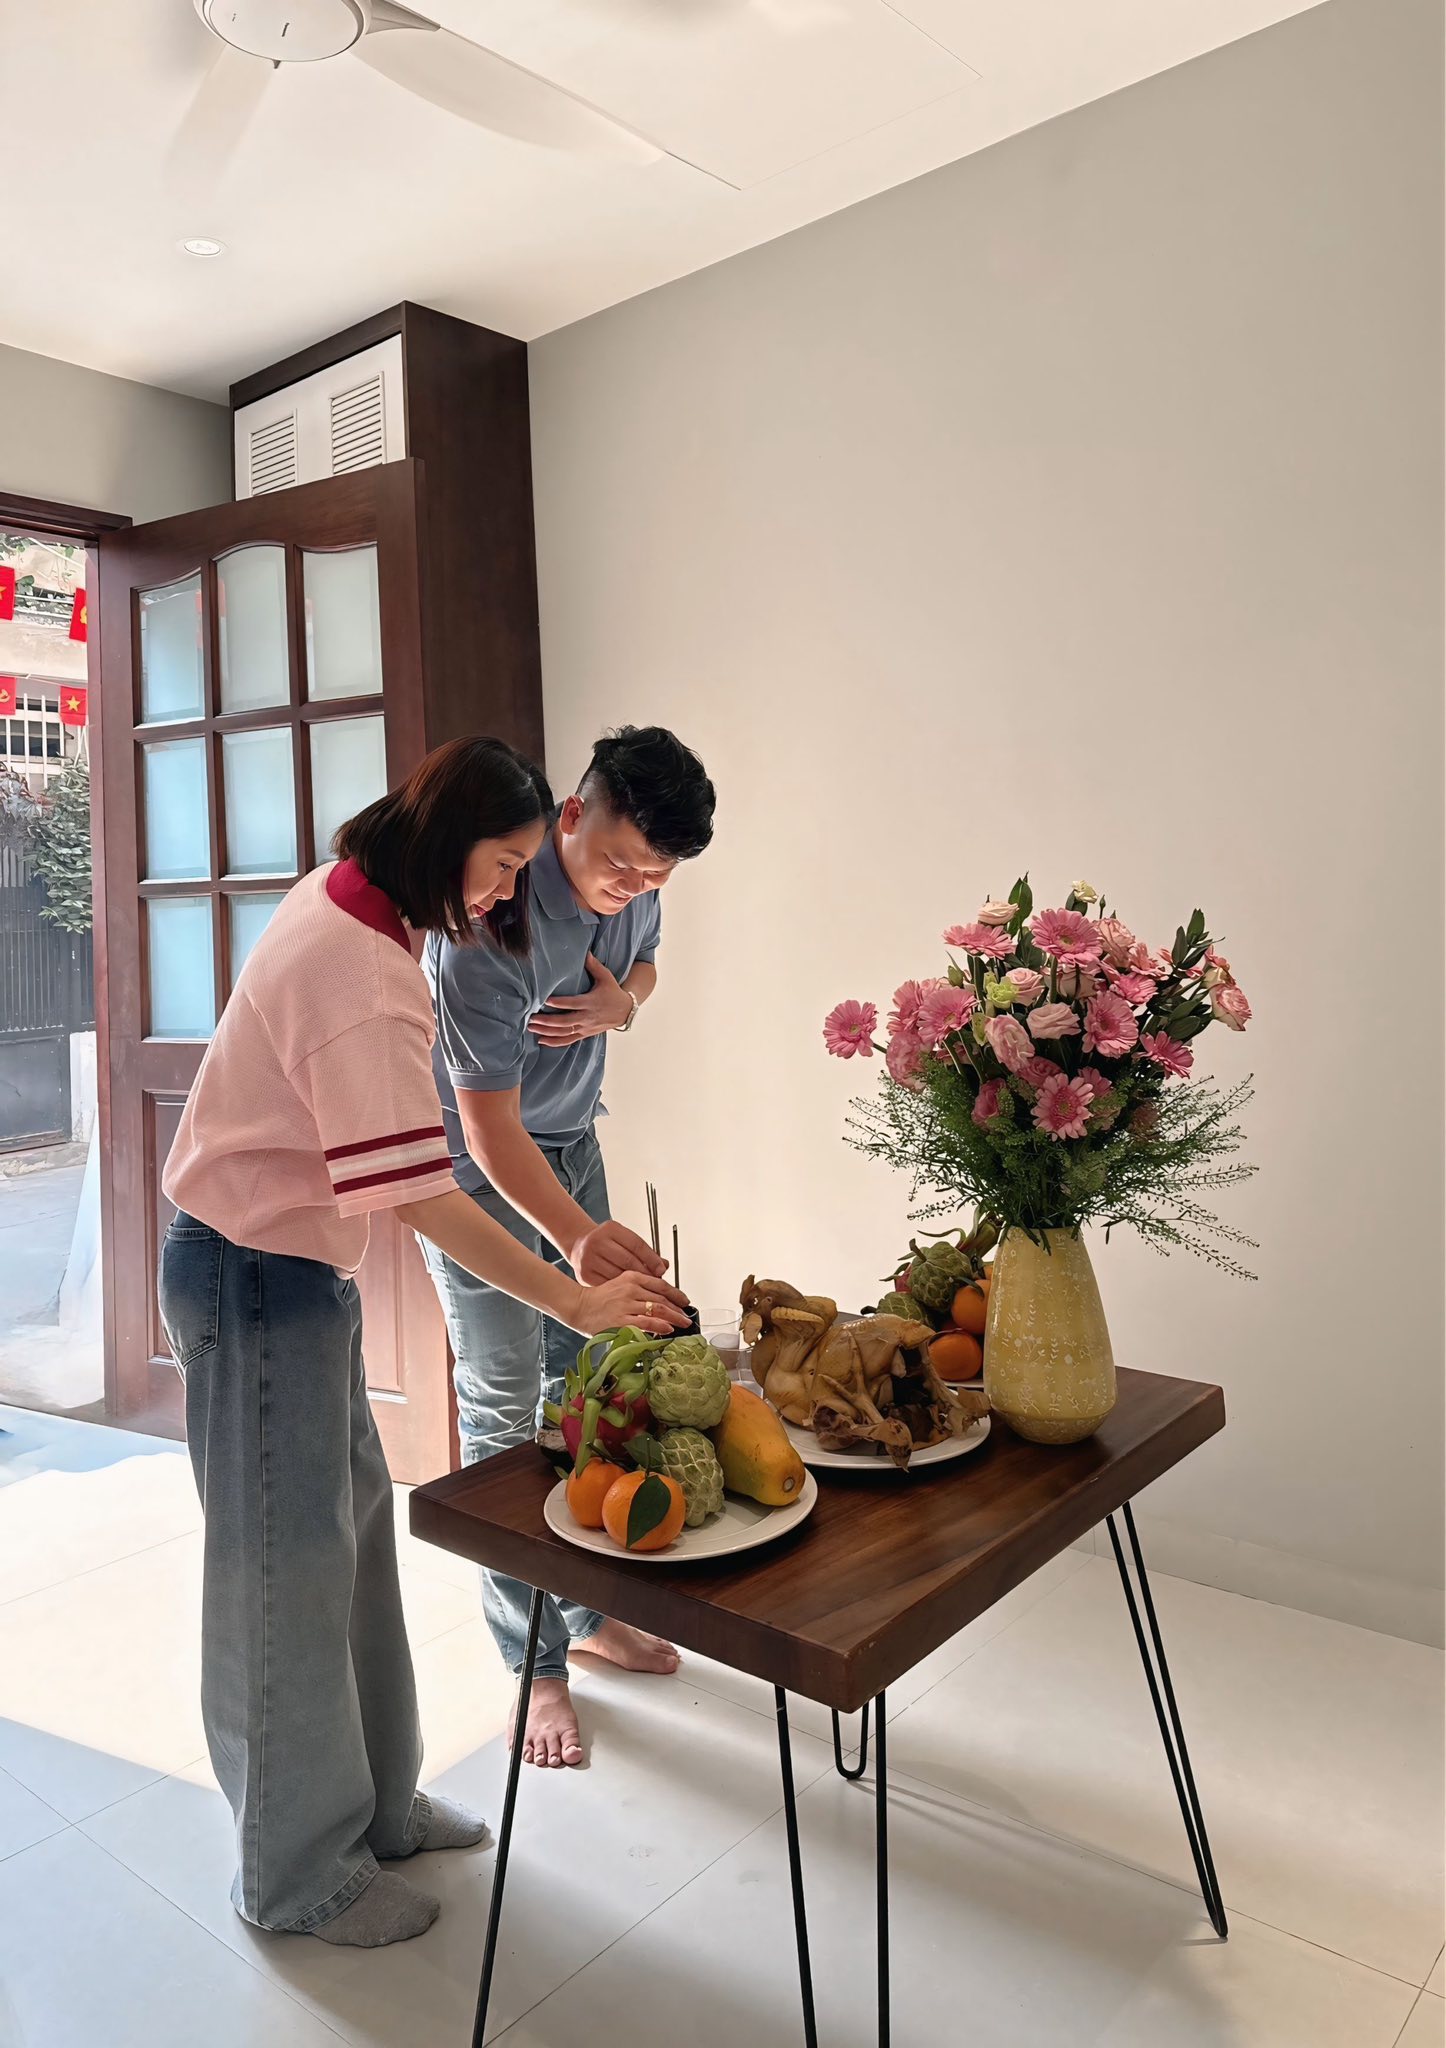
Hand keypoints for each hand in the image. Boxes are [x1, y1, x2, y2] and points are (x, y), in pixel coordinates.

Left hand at [528, 954, 632, 1045]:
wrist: (625, 1011)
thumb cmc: (613, 992)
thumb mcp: (606, 977)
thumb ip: (594, 965)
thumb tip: (585, 951)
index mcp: (590, 1002)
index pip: (572, 1003)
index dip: (559, 1003)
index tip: (545, 1001)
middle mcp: (587, 1017)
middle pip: (565, 1021)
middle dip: (547, 1021)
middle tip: (532, 1018)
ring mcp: (586, 1028)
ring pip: (564, 1033)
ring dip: (547, 1032)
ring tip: (532, 1028)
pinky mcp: (585, 1034)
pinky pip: (569, 1040)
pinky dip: (555, 1042)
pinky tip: (542, 1040)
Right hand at [572, 1271, 690, 1337]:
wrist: (577, 1305)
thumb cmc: (599, 1298)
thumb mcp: (620, 1283)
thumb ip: (639, 1287)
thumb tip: (660, 1296)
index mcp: (631, 1277)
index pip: (661, 1285)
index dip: (676, 1294)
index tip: (685, 1302)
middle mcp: (630, 1289)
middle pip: (662, 1298)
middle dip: (678, 1309)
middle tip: (686, 1316)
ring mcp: (626, 1305)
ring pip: (657, 1310)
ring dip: (674, 1318)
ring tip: (682, 1323)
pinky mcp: (621, 1321)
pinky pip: (645, 1323)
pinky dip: (659, 1326)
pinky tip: (667, 1329)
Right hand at [573, 1218, 667, 1284]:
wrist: (579, 1245)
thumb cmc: (605, 1242)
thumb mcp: (623, 1239)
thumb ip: (643, 1251)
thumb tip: (663, 1265)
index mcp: (610, 1229)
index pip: (637, 1244)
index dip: (652, 1259)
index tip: (661, 1269)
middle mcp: (597, 1242)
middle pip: (628, 1261)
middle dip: (646, 1273)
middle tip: (656, 1281)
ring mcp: (589, 1259)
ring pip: (618, 1275)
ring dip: (635, 1285)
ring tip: (645, 1288)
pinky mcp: (584, 1275)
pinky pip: (608, 1285)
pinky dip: (620, 1290)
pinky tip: (627, 1292)